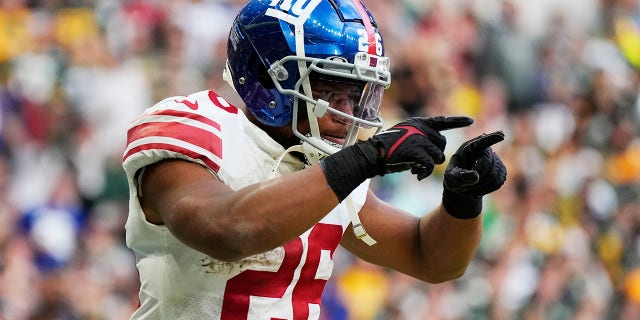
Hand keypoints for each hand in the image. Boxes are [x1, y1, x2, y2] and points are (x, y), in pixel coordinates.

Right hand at [319, 116, 473, 201]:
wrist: (372, 155)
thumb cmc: (386, 149)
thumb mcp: (405, 137)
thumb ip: (420, 138)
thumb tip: (436, 148)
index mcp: (418, 123)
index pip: (442, 121)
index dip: (457, 121)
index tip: (470, 121)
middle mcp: (421, 128)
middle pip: (442, 144)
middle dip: (435, 156)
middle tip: (420, 163)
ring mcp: (419, 139)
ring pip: (438, 156)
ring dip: (429, 166)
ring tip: (416, 169)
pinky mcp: (417, 151)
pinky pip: (430, 165)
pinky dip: (425, 172)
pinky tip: (416, 175)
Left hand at [442, 131, 506, 217]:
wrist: (461, 184)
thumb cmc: (454, 177)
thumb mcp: (452, 176)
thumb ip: (461, 176)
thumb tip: (476, 177)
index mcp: (470, 147)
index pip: (482, 141)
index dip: (492, 138)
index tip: (501, 135)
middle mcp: (484, 150)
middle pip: (488, 163)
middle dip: (477, 177)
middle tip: (465, 186)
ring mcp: (495, 160)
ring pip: (495, 175)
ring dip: (482, 185)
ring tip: (469, 189)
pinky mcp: (501, 170)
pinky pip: (499, 181)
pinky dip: (488, 188)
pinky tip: (478, 189)